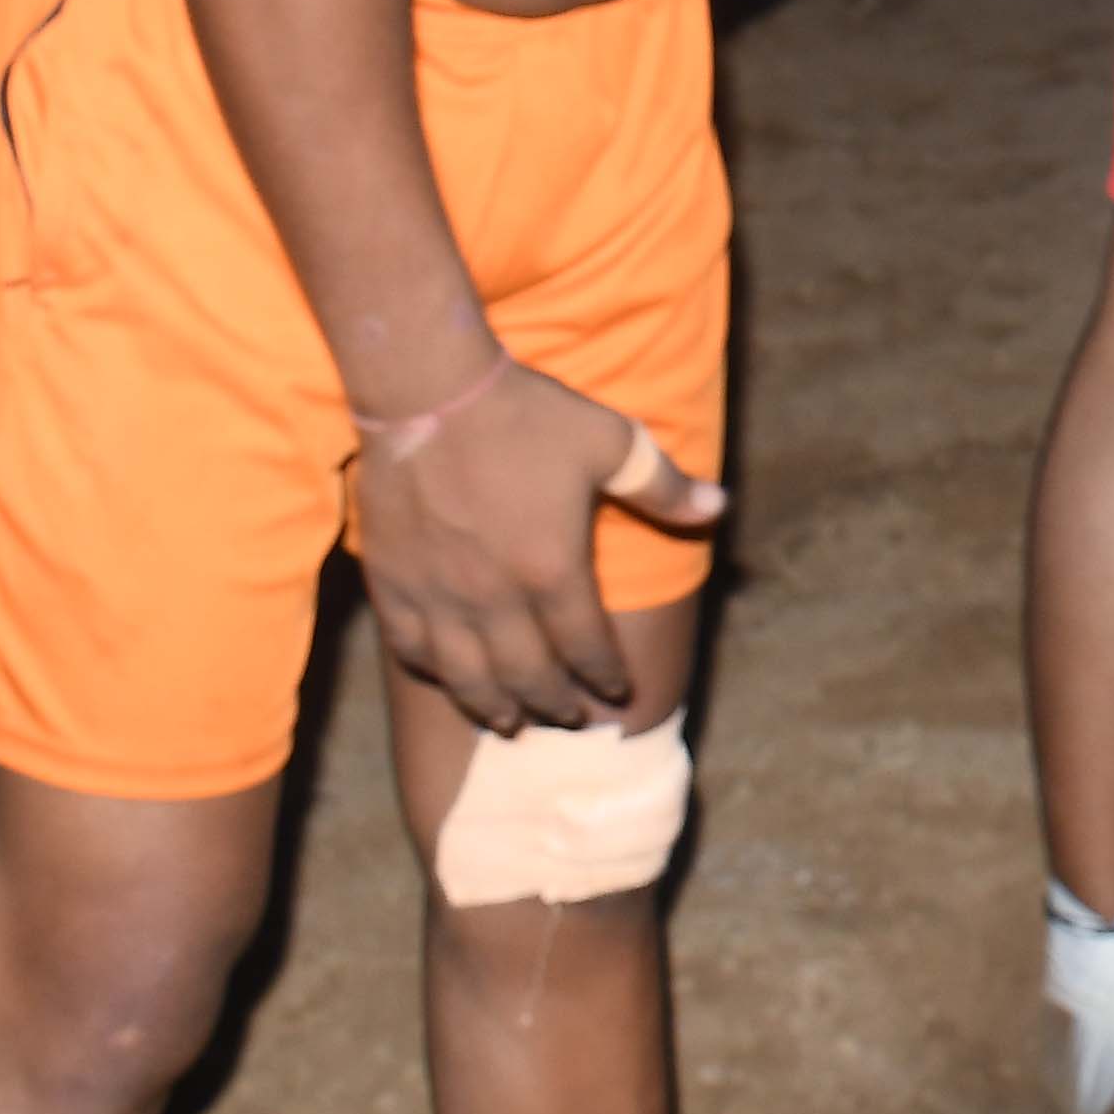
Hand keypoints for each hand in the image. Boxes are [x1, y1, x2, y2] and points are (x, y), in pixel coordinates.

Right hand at [349, 356, 726, 733]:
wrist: (428, 391)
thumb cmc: (525, 414)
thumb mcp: (609, 441)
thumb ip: (662, 485)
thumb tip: (720, 508)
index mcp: (551, 569)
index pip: (585, 646)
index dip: (605, 675)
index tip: (617, 691)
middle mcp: (494, 597)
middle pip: (528, 675)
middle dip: (555, 704)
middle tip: (569, 718)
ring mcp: (438, 596)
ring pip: (467, 677)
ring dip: (493, 707)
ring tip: (509, 723)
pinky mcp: (393, 584)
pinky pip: (410, 649)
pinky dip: (434, 673)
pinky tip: (447, 678)